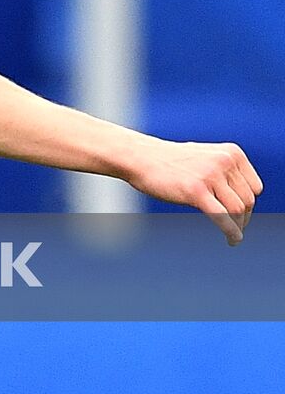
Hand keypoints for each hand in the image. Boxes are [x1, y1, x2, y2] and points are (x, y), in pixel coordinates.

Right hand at [123, 139, 262, 244]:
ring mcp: (209, 175)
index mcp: (231, 153)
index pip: (254, 187)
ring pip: (237, 210)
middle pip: (247, 200)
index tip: (240, 214)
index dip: (248, 204)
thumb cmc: (169, 161)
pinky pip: (222, 217)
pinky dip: (232, 233)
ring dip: (238, 226)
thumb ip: (225, 172)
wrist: (139, 157)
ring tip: (233, 234)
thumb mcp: (205, 158)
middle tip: (235, 227)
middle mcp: (223, 161)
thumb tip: (243, 202)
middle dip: (244, 217)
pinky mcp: (195, 191)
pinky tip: (233, 240)